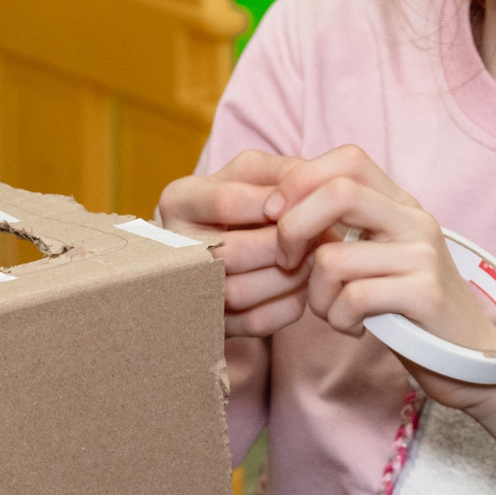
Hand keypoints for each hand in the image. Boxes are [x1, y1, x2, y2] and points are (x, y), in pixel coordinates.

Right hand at [159, 150, 311, 337]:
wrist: (231, 240)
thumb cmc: (249, 200)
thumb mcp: (257, 173)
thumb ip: (286, 173)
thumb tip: (316, 192)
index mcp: (179, 200)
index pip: (228, 202)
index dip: (279, 207)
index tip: (314, 207)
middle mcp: (173, 246)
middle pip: (231, 253)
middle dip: (286, 247)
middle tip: (322, 239)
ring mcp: (187, 289)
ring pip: (240, 292)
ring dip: (290, 278)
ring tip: (315, 260)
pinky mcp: (212, 322)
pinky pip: (254, 322)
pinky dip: (288, 304)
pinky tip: (302, 285)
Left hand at [267, 147, 495, 410]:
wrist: (469, 356)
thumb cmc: (409, 309)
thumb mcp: (380, 256)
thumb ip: (344, 228)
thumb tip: (280, 208)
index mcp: (401, 205)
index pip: (349, 159)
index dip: (301, 179)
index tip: (276, 213)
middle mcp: (415, 221)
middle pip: (338, 192)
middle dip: (292, 228)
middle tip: (288, 262)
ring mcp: (423, 256)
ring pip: (333, 257)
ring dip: (316, 296)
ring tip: (334, 311)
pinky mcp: (425, 294)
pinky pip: (352, 297)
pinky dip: (339, 320)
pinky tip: (354, 328)